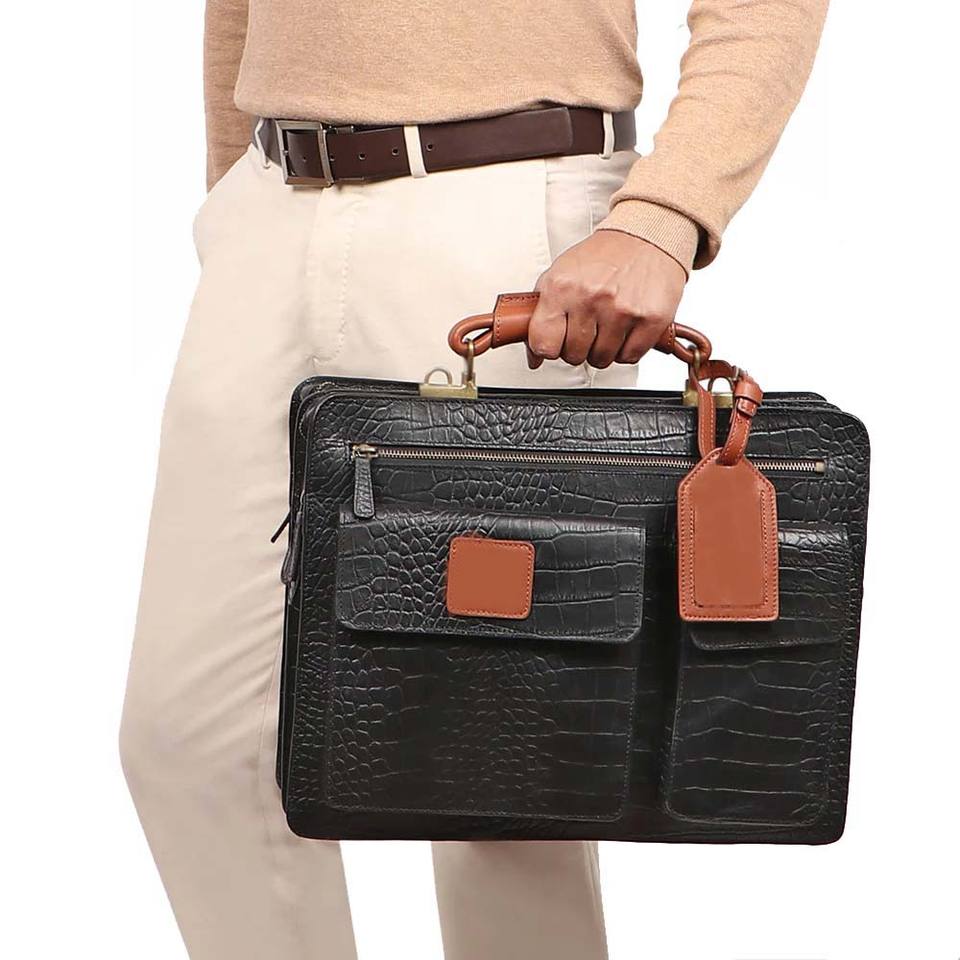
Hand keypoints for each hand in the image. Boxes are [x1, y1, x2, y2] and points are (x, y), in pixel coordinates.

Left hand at [527, 231, 686, 368]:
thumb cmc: (602, 258)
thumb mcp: (560, 274)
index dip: (549, 348)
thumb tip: (534, 357)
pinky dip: (627, 348)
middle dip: (579, 346)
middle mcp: (590, 298)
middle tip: (589, 324)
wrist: (645, 236)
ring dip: (604, 348)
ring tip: (609, 323)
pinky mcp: (650, 319)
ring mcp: (621, 310)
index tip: (556, 341)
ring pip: (602, 360)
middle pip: (574, 356)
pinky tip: (626, 327)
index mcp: (561, 287)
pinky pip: (629, 357)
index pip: (543, 344)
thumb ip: (541, 314)